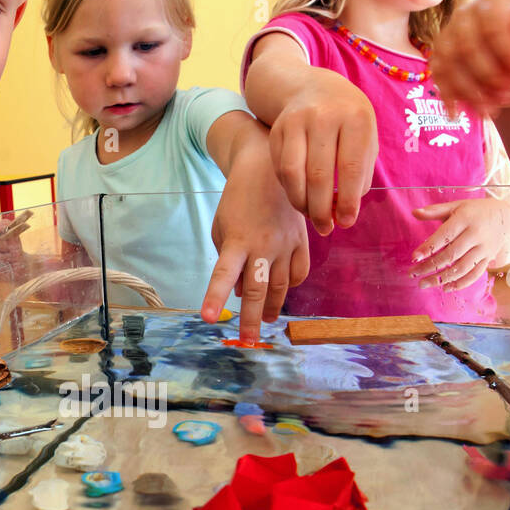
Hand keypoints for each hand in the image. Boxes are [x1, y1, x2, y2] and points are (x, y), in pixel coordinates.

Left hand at [201, 146, 309, 340]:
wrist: (269, 167)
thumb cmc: (238, 200)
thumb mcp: (222, 227)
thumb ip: (229, 261)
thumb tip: (239, 293)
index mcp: (237, 240)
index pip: (224, 274)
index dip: (214, 296)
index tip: (208, 318)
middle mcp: (263, 245)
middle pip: (257, 290)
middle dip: (250, 320)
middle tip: (247, 342)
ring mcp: (285, 244)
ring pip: (280, 286)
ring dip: (271, 307)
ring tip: (264, 321)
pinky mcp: (302, 240)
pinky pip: (299, 273)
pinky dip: (290, 286)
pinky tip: (282, 291)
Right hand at [267, 69, 376, 234]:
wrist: (314, 88)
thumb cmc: (348, 121)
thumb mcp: (365, 137)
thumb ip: (360, 173)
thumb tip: (344, 214)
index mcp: (354, 118)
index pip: (350, 168)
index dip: (348, 201)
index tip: (347, 222)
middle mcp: (324, 116)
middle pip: (319, 175)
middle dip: (322, 210)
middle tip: (326, 229)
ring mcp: (296, 121)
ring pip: (293, 174)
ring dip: (302, 204)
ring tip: (312, 217)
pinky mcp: (277, 130)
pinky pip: (280, 169)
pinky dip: (290, 190)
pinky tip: (301, 198)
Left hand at [410, 198, 509, 289]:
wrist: (504, 218)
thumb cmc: (474, 211)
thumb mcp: (456, 206)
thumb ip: (435, 211)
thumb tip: (414, 213)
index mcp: (465, 219)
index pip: (445, 236)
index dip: (429, 247)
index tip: (414, 258)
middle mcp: (476, 235)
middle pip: (451, 254)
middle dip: (430, 266)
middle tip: (412, 274)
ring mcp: (483, 249)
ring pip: (462, 268)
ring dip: (442, 278)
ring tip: (424, 284)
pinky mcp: (488, 259)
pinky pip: (474, 274)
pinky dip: (460, 284)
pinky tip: (445, 288)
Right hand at [431, 0, 509, 120]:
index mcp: (492, 1)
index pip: (492, 26)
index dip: (507, 53)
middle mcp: (464, 15)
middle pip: (466, 48)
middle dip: (489, 77)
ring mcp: (447, 37)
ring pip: (450, 67)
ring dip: (472, 93)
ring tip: (496, 110)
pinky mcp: (438, 59)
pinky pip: (440, 80)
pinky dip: (454, 99)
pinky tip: (468, 114)